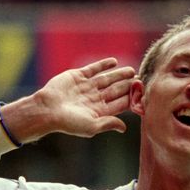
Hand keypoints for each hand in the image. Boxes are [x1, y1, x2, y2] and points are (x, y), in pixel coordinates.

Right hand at [1, 58, 135, 141]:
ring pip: (106, 79)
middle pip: (115, 90)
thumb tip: (124, 127)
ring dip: (119, 74)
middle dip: (127, 85)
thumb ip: (108, 124)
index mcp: (99, 111)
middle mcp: (94, 98)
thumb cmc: (68, 122)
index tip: (142, 94)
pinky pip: (93, 69)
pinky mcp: (77, 76)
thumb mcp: (91, 126)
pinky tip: (114, 62)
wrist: (47, 110)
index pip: (119, 104)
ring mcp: (86, 87)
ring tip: (132, 70)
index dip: (130, 98)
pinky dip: (102, 65)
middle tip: (141, 79)